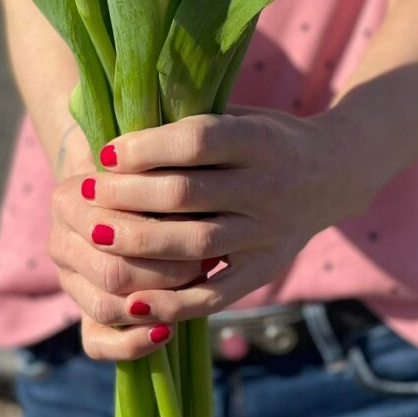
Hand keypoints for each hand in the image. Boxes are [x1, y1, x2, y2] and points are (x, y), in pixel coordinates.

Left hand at [48, 108, 365, 359]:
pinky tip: (132, 298)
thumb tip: (120, 125)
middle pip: (186, 194)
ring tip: (94, 235)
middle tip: (84, 193)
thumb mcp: (241, 115)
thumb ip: (193, 123)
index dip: (144, 148)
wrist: (333, 172)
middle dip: (126, 195)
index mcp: (260, 140)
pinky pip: (215, 294)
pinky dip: (172, 301)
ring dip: (138, 243)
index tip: (104, 152)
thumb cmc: (267, 138)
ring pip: (195, 244)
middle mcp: (269, 187)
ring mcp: (269, 233)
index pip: (195, 142)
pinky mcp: (266, 270)